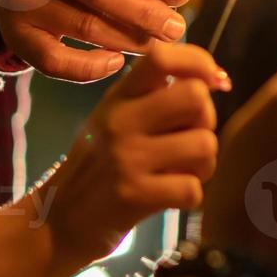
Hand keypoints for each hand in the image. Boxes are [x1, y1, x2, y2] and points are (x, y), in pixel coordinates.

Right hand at [32, 42, 228, 270]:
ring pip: (204, 145)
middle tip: (190, 138)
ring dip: (203, 165)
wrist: (59, 220)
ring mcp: (127, 157)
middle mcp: (121, 120)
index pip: (161, 56)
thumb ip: (157, 96)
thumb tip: (216, 79)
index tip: (215, 82)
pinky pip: (193, 187)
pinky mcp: (134, 195)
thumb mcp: (116, 118)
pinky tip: (169, 196)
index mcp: (120, 96)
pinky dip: (189, 196)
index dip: (200, 62)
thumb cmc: (100, 166)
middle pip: (195, 97)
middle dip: (206, 120)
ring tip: (180, 172)